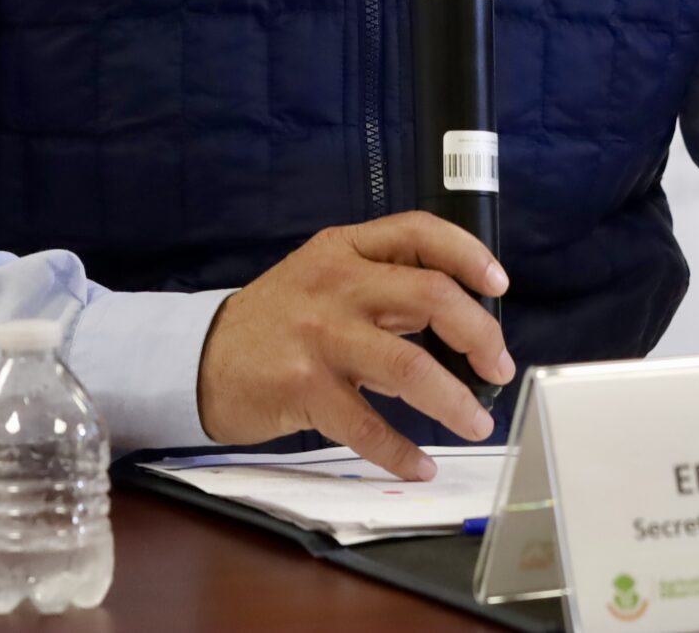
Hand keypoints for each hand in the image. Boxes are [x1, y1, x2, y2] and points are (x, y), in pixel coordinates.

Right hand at [196, 213, 515, 480]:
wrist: (199, 359)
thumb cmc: (277, 321)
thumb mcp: (326, 282)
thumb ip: (386, 295)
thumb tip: (457, 333)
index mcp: (346, 250)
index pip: (419, 233)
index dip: (468, 254)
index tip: (498, 285)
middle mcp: (336, 284)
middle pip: (430, 296)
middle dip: (478, 334)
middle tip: (499, 368)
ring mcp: (319, 335)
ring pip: (408, 365)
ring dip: (453, 399)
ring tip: (478, 422)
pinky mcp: (302, 387)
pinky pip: (366, 424)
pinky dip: (400, 450)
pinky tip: (421, 464)